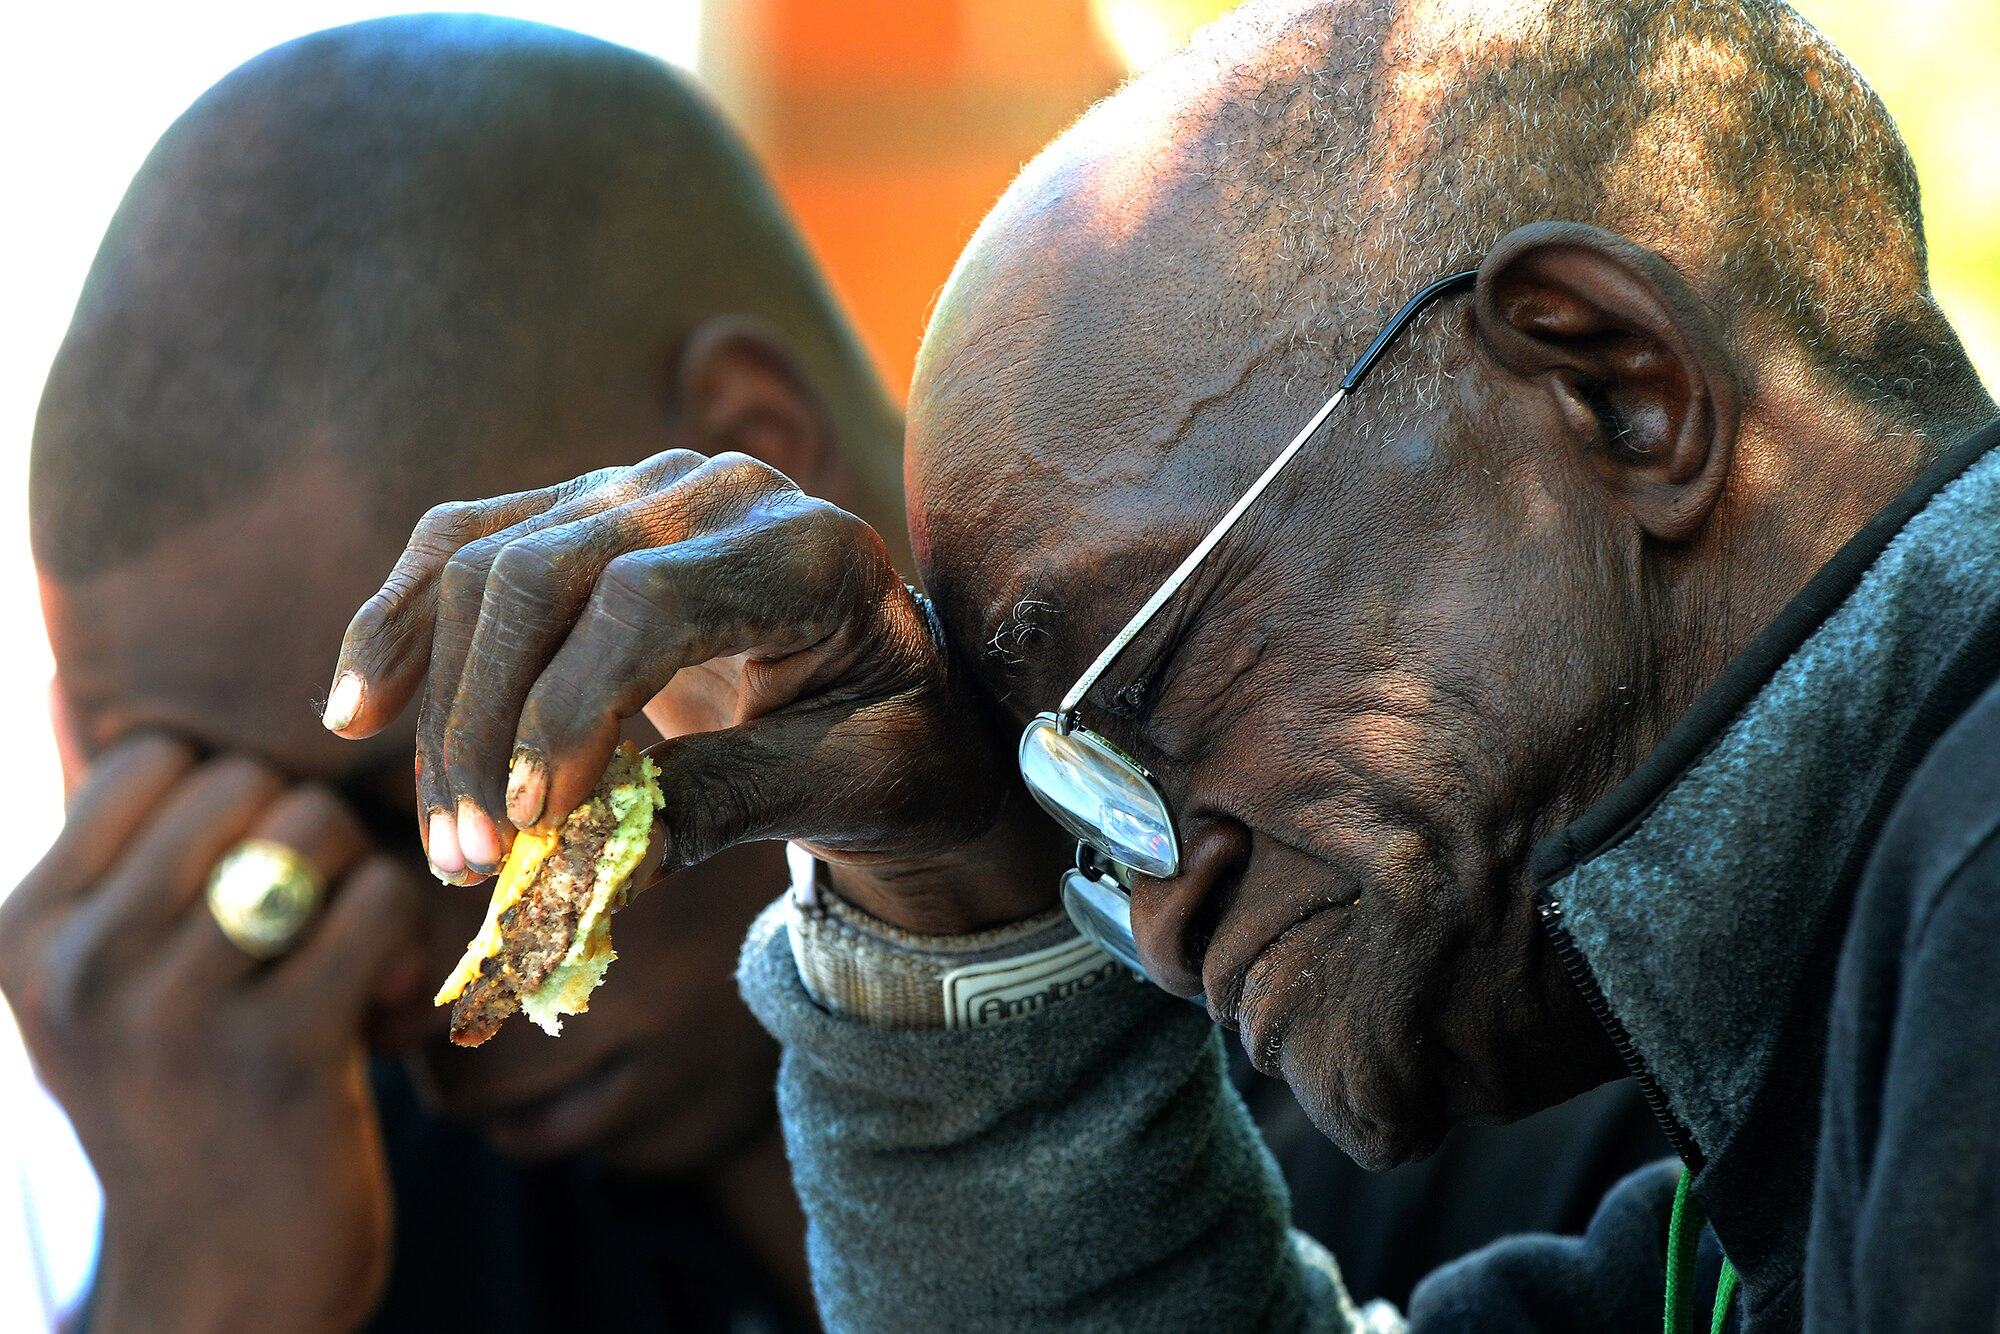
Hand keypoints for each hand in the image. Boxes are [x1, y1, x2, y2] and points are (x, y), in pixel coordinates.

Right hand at [0, 734, 425, 1333]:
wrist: (225, 1284)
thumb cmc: (189, 1105)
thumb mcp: (108, 987)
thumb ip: (122, 861)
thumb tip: (96, 694)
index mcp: (27, 932)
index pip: (152, 756)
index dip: (232, 793)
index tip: (255, 867)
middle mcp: (80, 965)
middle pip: (246, 780)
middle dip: (309, 830)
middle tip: (322, 917)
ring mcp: (173, 1011)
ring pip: (315, 827)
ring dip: (362, 879)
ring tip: (353, 958)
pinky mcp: (279, 1052)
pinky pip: (376, 904)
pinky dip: (406, 939)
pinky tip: (387, 1003)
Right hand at [324, 450, 1062, 931]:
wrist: (901, 700)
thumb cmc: (892, 748)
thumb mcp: (849, 788)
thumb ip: (727, 805)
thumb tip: (578, 866)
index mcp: (807, 547)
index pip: (645, 602)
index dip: (568, 712)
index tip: (530, 825)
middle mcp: (718, 489)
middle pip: (542, 575)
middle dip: (482, 724)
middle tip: (469, 858)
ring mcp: (642, 488)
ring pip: (485, 564)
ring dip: (436, 703)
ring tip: (443, 835)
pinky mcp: (584, 514)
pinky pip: (465, 547)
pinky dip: (402, 625)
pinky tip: (357, 710)